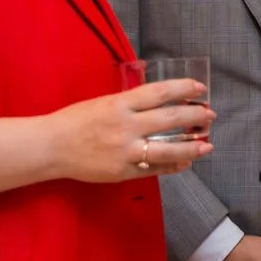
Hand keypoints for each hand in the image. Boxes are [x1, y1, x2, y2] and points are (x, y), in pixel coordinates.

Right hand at [50, 79, 213, 182]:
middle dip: (195, 117)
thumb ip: (131, 104)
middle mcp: (126, 126)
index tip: (200, 89)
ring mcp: (125, 151)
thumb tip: (162, 103)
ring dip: (192, 147)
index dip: (184, 89)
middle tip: (210, 116)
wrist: (50, 147)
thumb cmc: (75, 121)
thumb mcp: (104, 103)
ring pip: (167, 148)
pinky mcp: (122, 171)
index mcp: (120, 104)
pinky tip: (185, 162)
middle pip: (170, 119)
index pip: (160, 93)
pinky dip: (172, 165)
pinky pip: (154, 169)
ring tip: (207, 144)